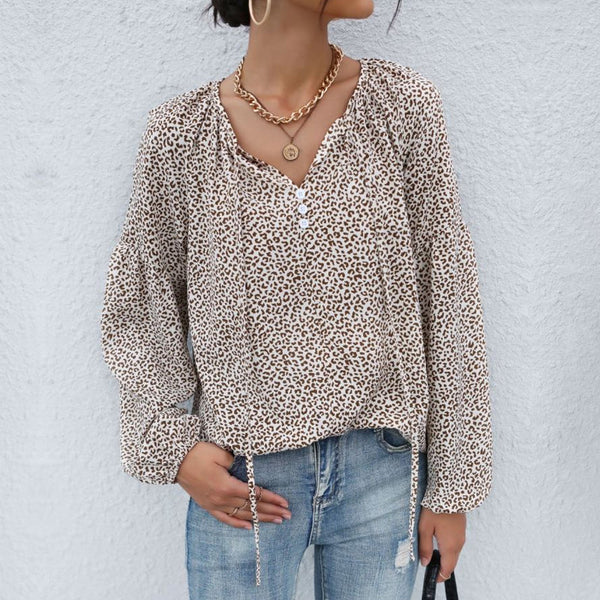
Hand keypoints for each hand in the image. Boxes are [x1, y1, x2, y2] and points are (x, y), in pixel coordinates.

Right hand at [175, 441, 291, 528]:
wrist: (175, 461)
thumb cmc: (198, 453)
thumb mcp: (220, 454)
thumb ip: (236, 463)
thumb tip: (248, 470)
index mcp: (227, 486)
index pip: (255, 495)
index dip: (272, 499)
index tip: (285, 503)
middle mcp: (222, 499)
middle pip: (252, 508)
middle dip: (271, 511)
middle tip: (287, 515)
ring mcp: (214, 504)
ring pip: (242, 515)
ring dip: (260, 519)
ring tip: (276, 521)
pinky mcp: (207, 506)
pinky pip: (225, 519)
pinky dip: (238, 524)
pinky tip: (249, 527)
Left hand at [418, 506, 465, 582]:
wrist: (450, 491)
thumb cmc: (435, 508)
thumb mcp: (425, 528)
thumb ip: (425, 547)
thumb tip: (425, 563)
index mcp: (450, 547)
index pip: (447, 569)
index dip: (439, 576)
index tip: (432, 578)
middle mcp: (459, 544)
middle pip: (451, 562)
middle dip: (442, 567)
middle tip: (430, 566)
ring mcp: (462, 536)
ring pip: (454, 552)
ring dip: (445, 556)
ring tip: (432, 553)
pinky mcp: (461, 528)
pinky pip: (456, 543)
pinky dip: (449, 547)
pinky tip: (439, 540)